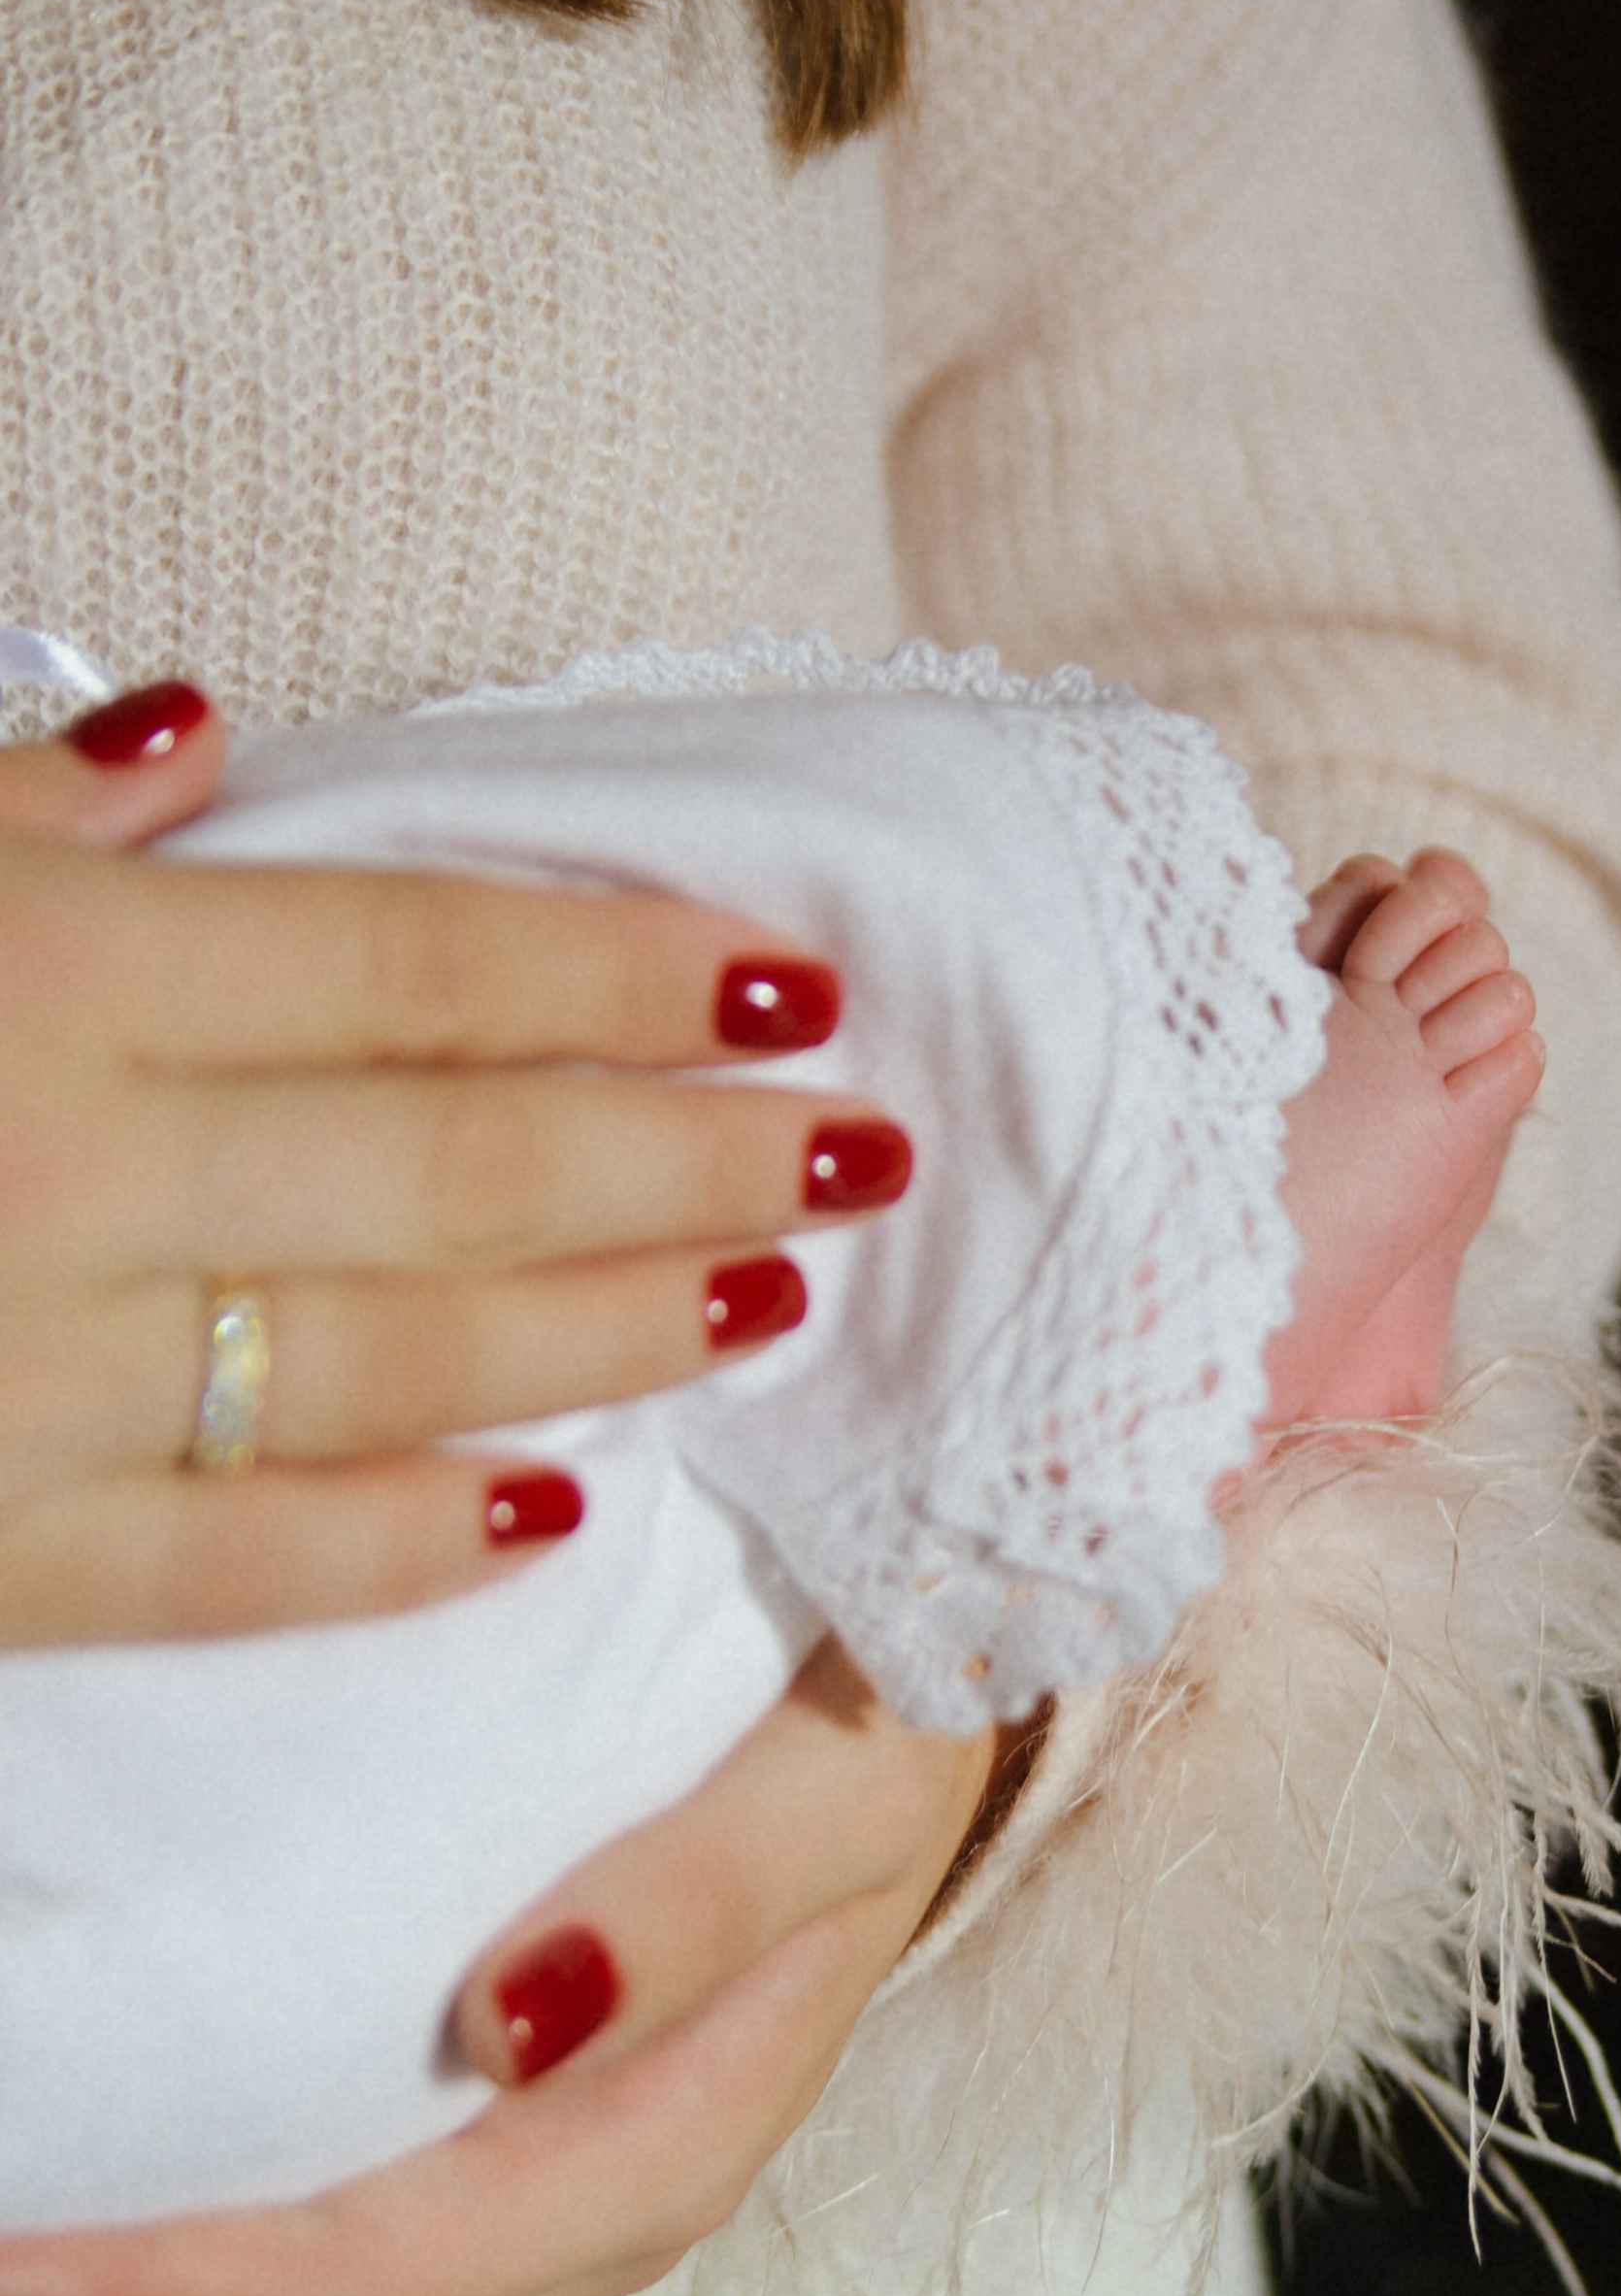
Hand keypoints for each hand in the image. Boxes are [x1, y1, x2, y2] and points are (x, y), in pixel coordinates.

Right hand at [0, 685, 911, 1647]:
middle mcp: (81, 1176)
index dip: (625, 974)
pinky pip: (235, 1563)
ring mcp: (43, 1384)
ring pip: (395, 1359)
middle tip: (863, 1153)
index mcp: (60, 978)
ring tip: (769, 1300)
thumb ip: (28, 807)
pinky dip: (399, 1543)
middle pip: (463, 1163)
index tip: (795, 986)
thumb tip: (207, 732)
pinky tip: (550, 1515)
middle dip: (692, 1159)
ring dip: (607, 1332)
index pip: (414, 965)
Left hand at [0, 1643, 1002, 2295]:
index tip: (10, 2270)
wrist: (951, 1682)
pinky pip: (331, 2248)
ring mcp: (549, 2181)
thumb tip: (511, 2022)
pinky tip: (101, 2189)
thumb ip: (695, 1904)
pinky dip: (193, 2255)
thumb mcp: (839, 1788)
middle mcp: (589, 2203)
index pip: (373, 2288)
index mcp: (660, 2147)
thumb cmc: (894, 1722)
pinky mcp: (514, 2129)